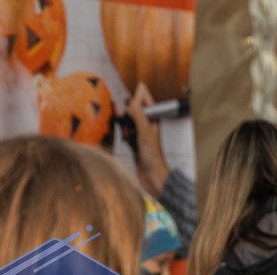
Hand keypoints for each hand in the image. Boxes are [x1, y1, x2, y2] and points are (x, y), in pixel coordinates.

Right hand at [126, 82, 170, 196]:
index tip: (126, 103)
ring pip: (127, 120)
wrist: (152, 175)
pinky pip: (125, 132)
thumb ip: (137, 114)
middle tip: (123, 119)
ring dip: (124, 126)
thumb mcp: (144, 130)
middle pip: (132, 108)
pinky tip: (127, 142)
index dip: (134, 97)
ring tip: (128, 136)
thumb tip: (132, 99)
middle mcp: (147, 122)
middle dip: (126, 114)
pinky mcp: (134, 140)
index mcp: (153, 117)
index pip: (144, 98)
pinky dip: (124, 136)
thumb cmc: (153, 155)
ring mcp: (140, 131)